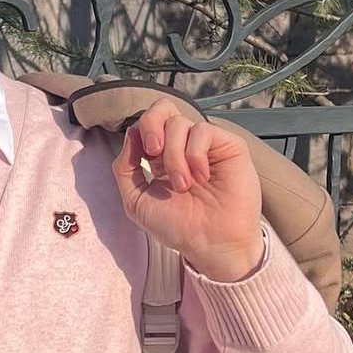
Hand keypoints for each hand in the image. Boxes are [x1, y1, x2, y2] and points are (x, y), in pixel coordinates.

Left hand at [111, 99, 264, 280]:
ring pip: (179, 123)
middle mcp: (183, 147)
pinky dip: (194, 154)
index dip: (140, 134)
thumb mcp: (136, 201)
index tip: (142, 158)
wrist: (209, 243)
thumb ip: (124, 168)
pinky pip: (202, 131)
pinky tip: (201, 177)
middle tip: (153, 153)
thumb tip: (130, 134)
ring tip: (183, 185)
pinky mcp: (228, 146)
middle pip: (162, 108)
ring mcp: (206, 146)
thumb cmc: (177, 227)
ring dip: (174, 156)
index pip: (146, 124)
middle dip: (151, 125)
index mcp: (160, 157)